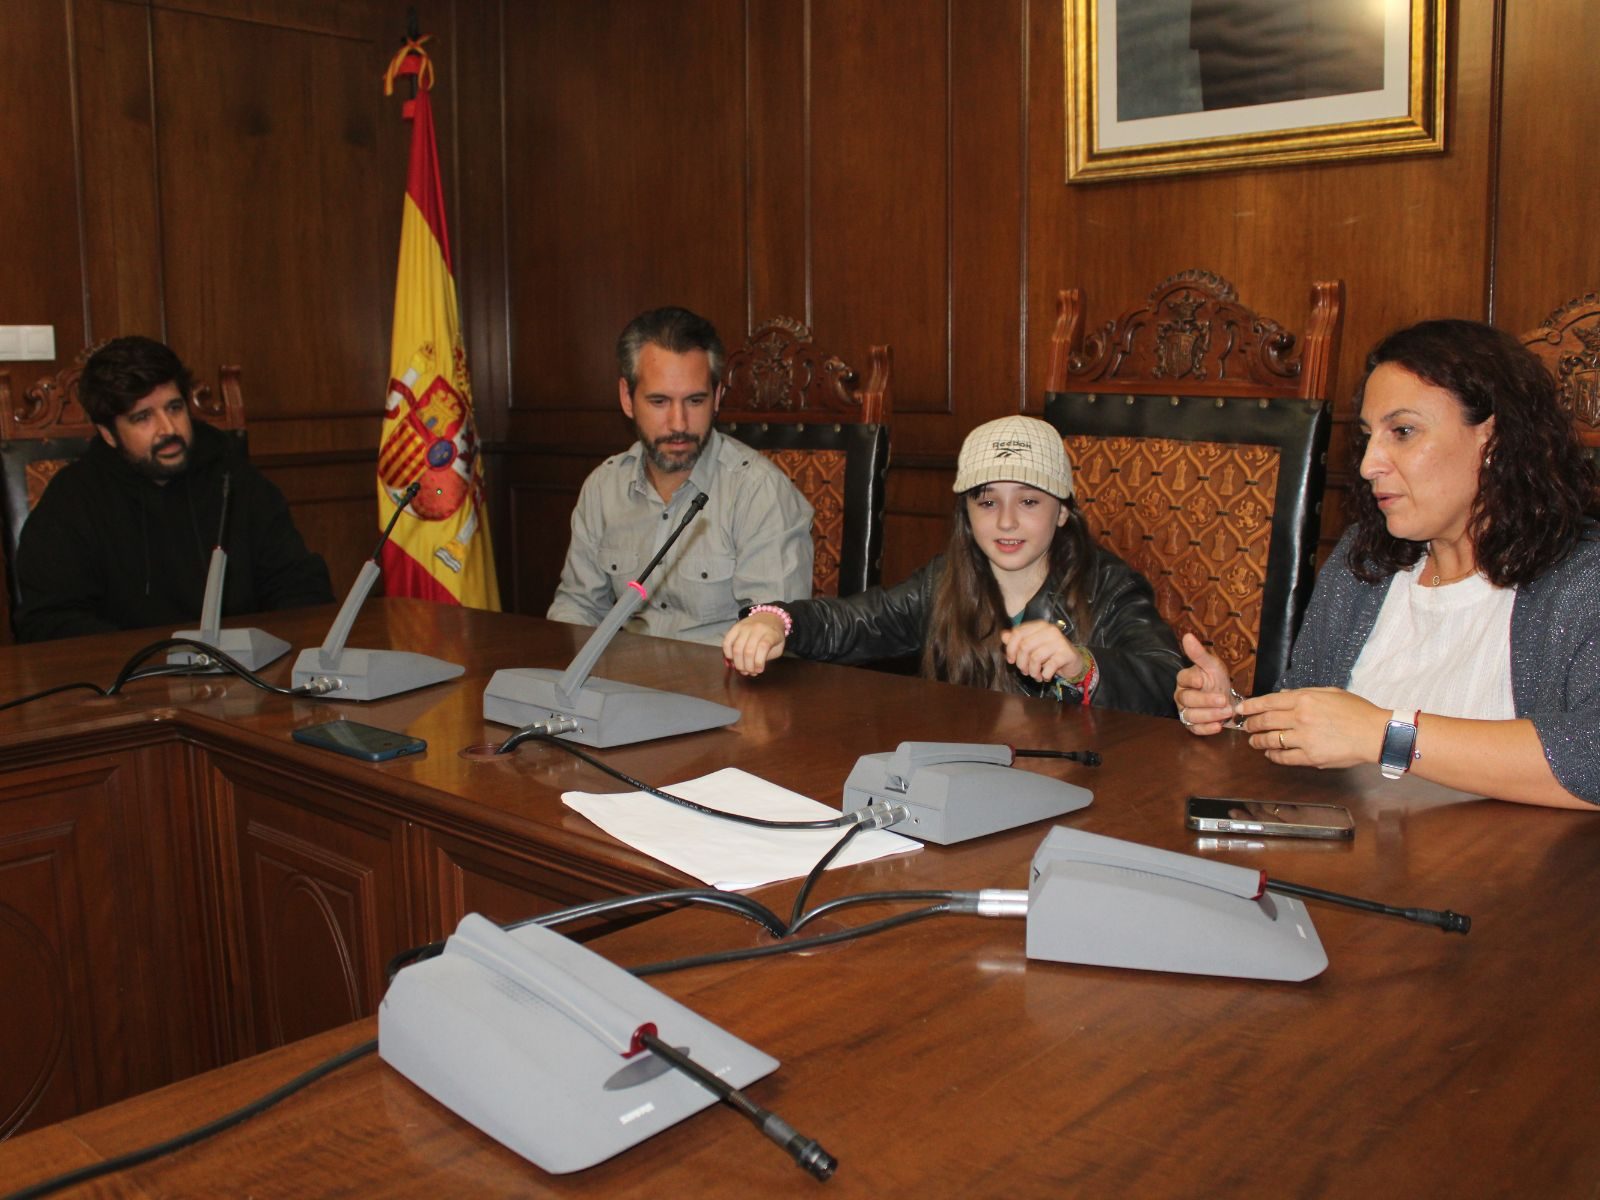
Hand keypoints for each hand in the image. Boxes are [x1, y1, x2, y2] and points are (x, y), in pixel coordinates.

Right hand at [722, 612, 787, 675]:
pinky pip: (727, 642)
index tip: (759, 671)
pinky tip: (732, 660)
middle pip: (748, 651)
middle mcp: (757, 628)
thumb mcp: (778, 647)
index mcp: (770, 633)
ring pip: (736, 648)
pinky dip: (727, 653)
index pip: (763, 647)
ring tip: (742, 669)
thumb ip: (767, 657)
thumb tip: (752, 670)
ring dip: (738, 663)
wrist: (768, 616)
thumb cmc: (774, 636)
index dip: (759, 662)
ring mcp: (744, 627)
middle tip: (749, 672)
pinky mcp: (735, 627)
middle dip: (747, 666)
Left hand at [1000, 620, 1082, 683]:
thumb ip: (1017, 640)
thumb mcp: (1032, 646)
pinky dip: (1044, 675)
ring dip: (1032, 671)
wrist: (1072, 661)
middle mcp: (1049, 630)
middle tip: (1024, 671)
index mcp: (1039, 625)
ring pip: (1035, 658)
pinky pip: (1048, 667)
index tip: (1011, 660)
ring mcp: (1059, 641)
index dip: (1010, 649)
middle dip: (1021, 663)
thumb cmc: (1049, 653)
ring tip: (1035, 675)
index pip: (1017, 633)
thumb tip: (1004, 636)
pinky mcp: (1066, 653)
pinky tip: (1046, 676)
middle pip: (1024, 646)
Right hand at [1174, 632, 1242, 735]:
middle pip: (1187, 700)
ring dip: (1209, 715)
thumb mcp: (1212, 665)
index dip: (1191, 680)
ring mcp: (1186, 711)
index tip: (1202, 680)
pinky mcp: (1193, 725)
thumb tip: (1187, 636)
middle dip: (1205, 700)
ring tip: (1227, 712)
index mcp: (1185, 679)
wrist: (1227, 699)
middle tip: (1223, 699)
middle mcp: (1182, 696)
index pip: (1182, 679)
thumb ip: (1199, 654)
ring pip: (1191, 716)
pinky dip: (1207, 729)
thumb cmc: (1217, 680)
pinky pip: (1195, 729)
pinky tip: (1219, 726)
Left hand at [1236, 687, 1388, 767]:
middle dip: (1250, 724)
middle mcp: (1300, 717)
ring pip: (1270, 740)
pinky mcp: (1311, 757)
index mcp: (1304, 699)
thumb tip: (1283, 696)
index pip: (1267, 702)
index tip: (1240, 710)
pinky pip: (1284, 758)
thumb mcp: (1330, 692)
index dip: (1249, 706)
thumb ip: (1304, 694)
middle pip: (1264, 721)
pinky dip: (1273, 756)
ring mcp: (1304, 738)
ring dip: (1258, 741)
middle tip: (1245, 726)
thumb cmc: (1357, 711)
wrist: (1375, 733)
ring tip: (1253, 742)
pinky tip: (1270, 754)